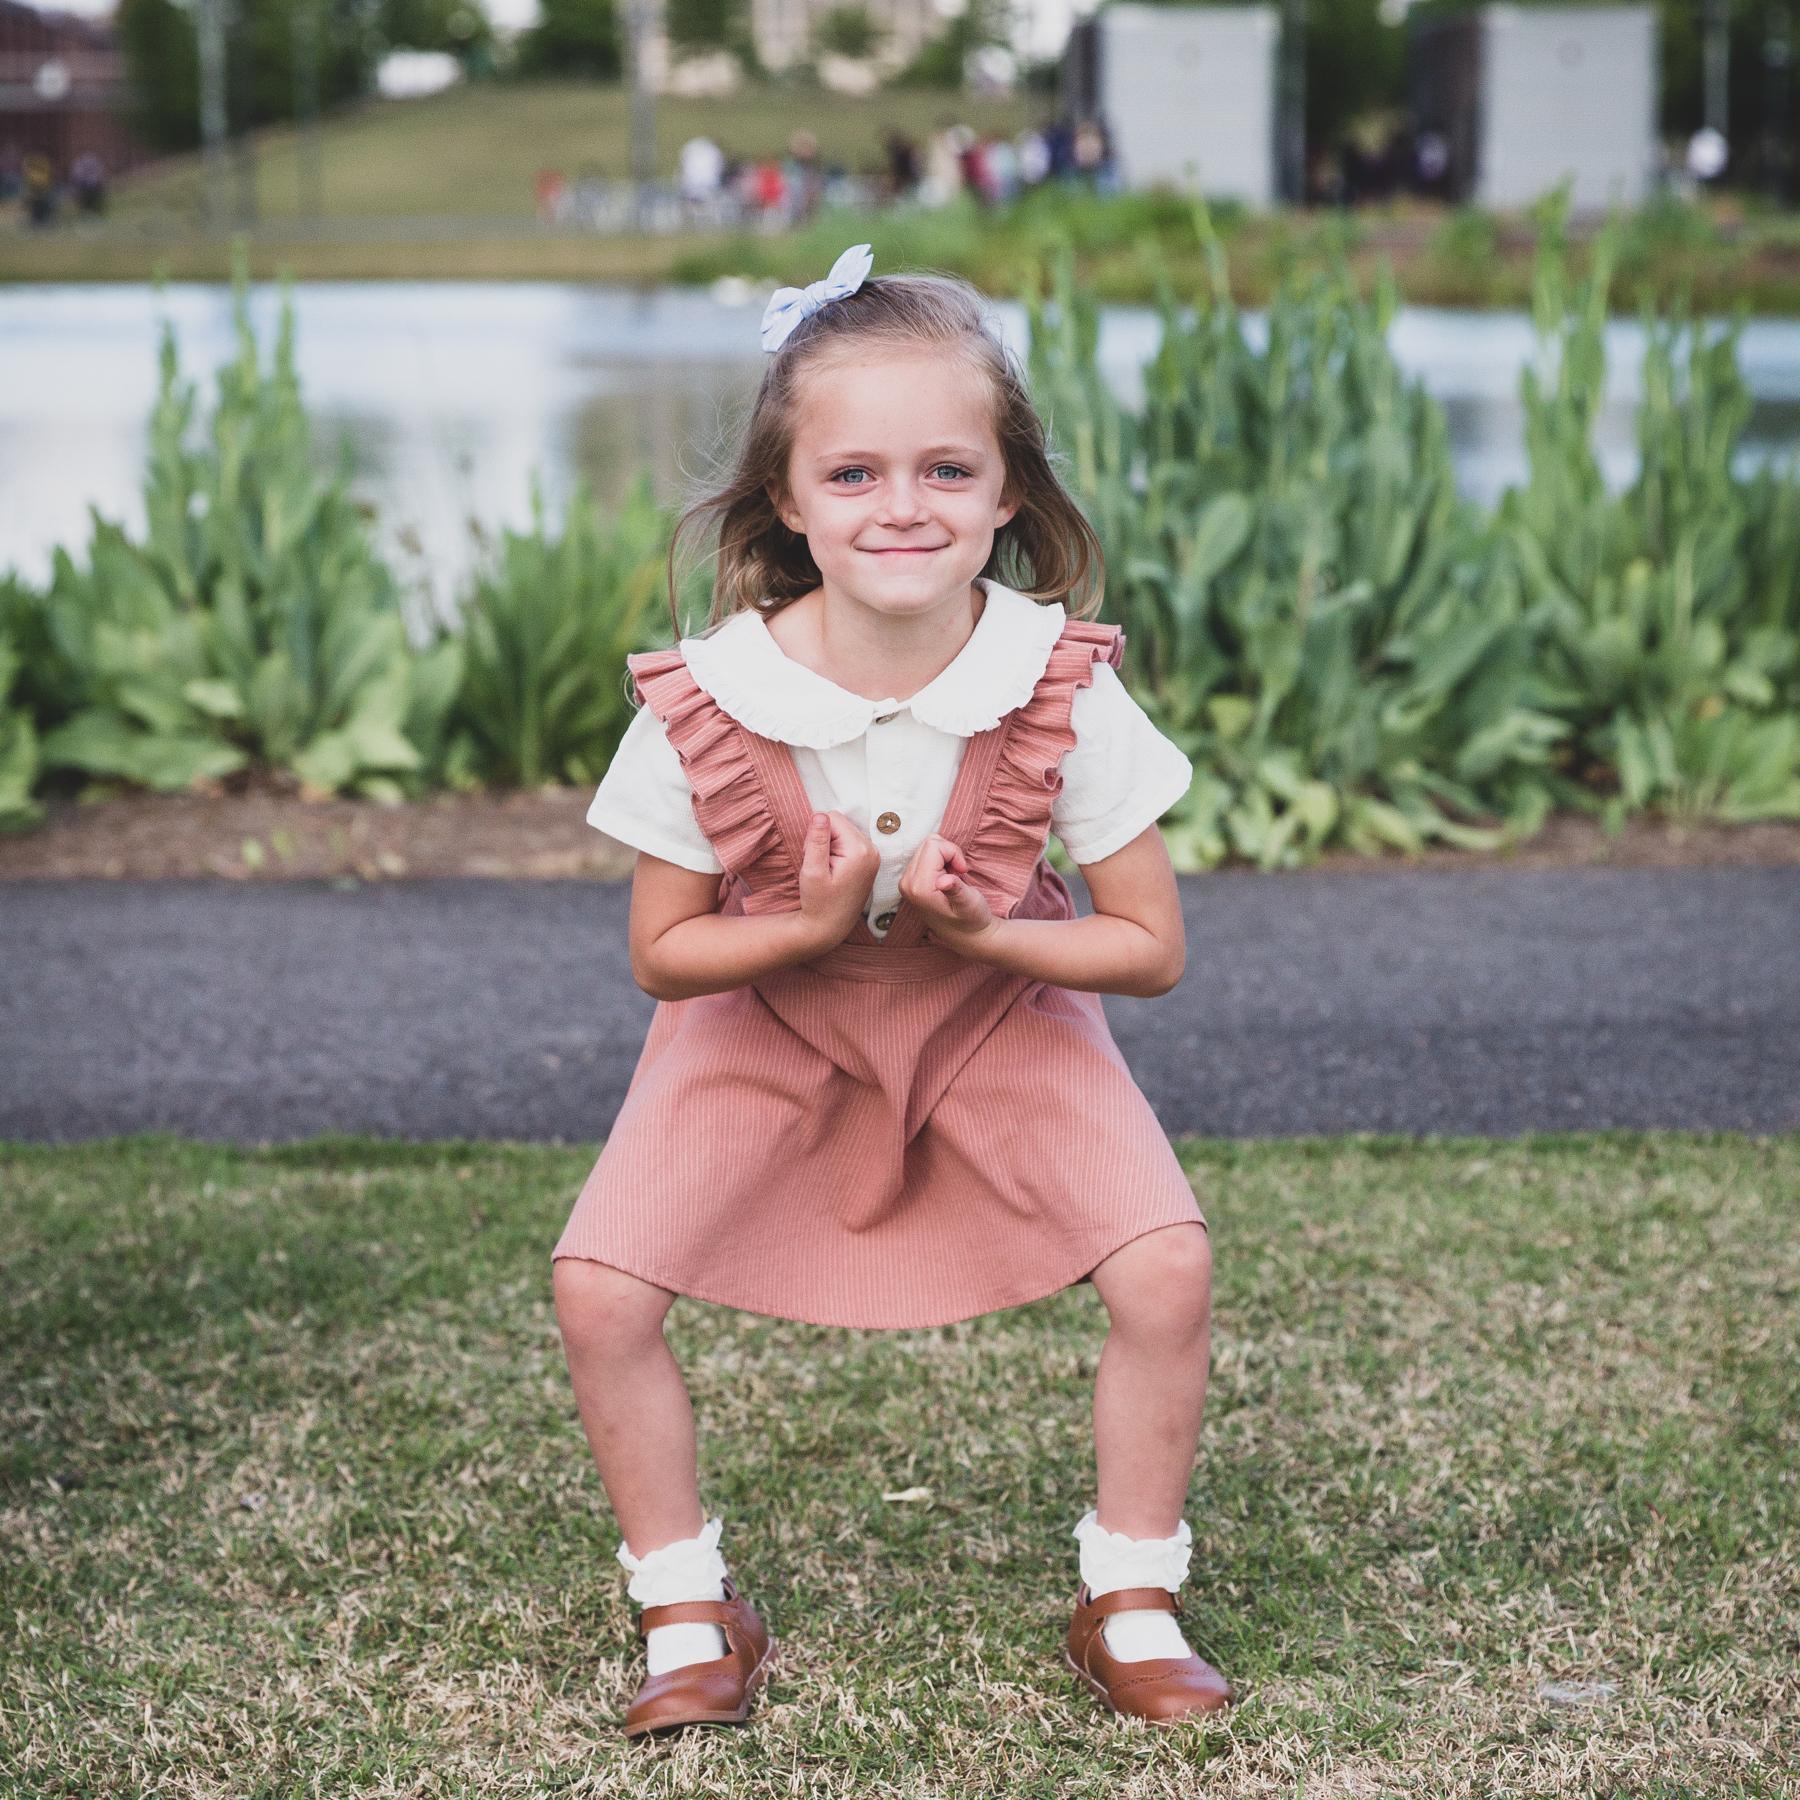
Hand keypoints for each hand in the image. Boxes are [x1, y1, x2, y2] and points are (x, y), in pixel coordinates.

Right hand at [796, 810, 878, 949]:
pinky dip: (837, 851)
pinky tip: (833, 870)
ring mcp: (873, 855)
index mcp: (860, 850)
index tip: (814, 856)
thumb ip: (816, 841)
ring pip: (843, 831)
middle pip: (840, 823)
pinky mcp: (870, 860)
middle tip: (819, 864)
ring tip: (826, 869)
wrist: (830, 927)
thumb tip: (819, 815)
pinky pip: (848, 842)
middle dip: (824, 838)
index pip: (832, 817)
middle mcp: (872, 849)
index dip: (815, 833)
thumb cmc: (818, 903)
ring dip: (829, 845)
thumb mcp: (812, 871)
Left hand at [899, 833, 999, 955]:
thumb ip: (956, 890)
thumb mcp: (969, 904)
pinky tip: (945, 880)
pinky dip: (939, 863)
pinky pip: (924, 856)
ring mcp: (906, 882)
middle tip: (957, 874)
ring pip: (926, 848)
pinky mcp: (909, 881)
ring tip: (952, 878)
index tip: (962, 871)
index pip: (933, 845)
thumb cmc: (971, 920)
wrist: (965, 935)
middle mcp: (907, 883)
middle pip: (928, 844)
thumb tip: (944, 881)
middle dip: (948, 853)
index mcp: (919, 887)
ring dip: (944, 858)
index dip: (953, 853)